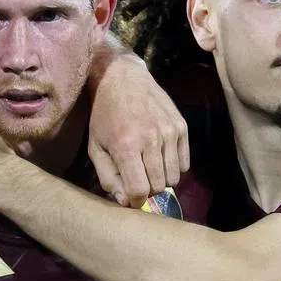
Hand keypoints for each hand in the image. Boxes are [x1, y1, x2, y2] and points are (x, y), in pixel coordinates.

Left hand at [89, 56, 188, 206]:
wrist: (122, 79)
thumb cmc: (104, 115)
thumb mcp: (96, 147)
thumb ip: (108, 177)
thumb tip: (125, 201)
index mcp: (126, 146)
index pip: (139, 190)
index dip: (135, 200)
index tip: (131, 198)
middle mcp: (151, 140)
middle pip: (159, 186)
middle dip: (148, 189)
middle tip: (139, 179)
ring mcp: (169, 132)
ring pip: (174, 177)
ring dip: (161, 179)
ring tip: (149, 167)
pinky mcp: (181, 127)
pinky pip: (184, 163)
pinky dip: (173, 166)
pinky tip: (161, 157)